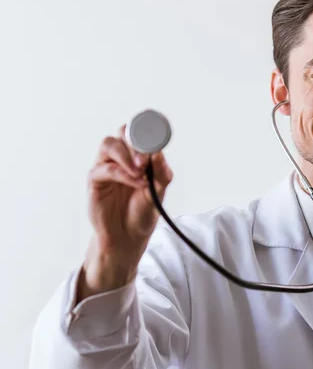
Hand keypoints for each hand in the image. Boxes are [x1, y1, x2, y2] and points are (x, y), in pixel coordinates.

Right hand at [79, 124, 173, 299]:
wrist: (129, 236)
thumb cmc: (142, 211)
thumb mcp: (159, 191)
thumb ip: (161, 172)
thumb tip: (158, 152)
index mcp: (136, 155)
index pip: (137, 132)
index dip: (146, 131)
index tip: (157, 140)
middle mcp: (119, 157)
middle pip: (121, 132)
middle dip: (135, 141)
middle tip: (147, 158)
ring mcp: (105, 167)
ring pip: (108, 144)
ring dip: (126, 155)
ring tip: (141, 171)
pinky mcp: (95, 182)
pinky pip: (103, 169)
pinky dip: (122, 173)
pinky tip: (136, 182)